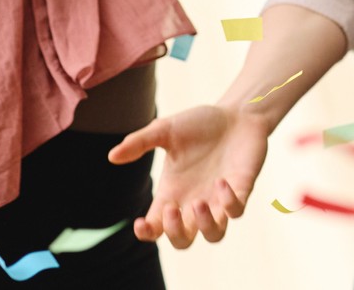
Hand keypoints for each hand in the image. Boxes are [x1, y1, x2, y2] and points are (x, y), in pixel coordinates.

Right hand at [108, 105, 271, 247]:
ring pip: (213, 235)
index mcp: (173, 193)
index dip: (146, 233)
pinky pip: (237, 212)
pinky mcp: (242, 190)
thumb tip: (112, 156)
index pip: (155, 228)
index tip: (140, 223)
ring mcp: (220, 199)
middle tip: (174, 208)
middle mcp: (195, 201)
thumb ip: (140, 142)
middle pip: (182, 240)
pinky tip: (222, 181)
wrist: (237, 113)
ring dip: (205, 226)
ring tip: (199, 203)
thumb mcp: (166, 130)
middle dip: (175, 232)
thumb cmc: (201, 124)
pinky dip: (230, 203)